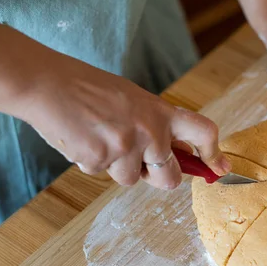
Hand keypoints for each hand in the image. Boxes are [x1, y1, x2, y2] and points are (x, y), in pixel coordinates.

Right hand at [24, 56, 230, 188]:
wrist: (48, 85)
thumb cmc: (89, 88)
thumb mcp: (133, 99)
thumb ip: (155, 124)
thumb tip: (173, 151)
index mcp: (161, 112)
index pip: (203, 132)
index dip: (214, 154)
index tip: (218, 169)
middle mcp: (149, 132)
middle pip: (170, 178)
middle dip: (159, 178)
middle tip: (144, 165)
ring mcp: (125, 148)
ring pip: (131, 180)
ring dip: (118, 168)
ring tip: (100, 138)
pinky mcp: (100, 161)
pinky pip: (102, 175)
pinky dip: (93, 162)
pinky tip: (83, 139)